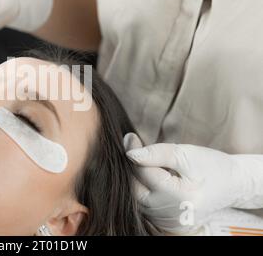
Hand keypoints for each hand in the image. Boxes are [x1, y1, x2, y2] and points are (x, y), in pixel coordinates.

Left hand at [123, 136, 262, 233]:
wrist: (232, 185)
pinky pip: (144, 205)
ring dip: (136, 178)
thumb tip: (130, 154)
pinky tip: (149, 176)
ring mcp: (168, 222)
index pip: (144, 173)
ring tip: (144, 161)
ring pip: (136, 198)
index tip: (130, 137)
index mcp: (180, 197)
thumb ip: (157, 153)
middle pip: (135, 188)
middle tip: (133, 147)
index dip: (134, 153)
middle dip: (132, 167)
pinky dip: (143, 189)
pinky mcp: (166, 224)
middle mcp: (172, 215)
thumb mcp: (186, 154)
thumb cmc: (211, 166)